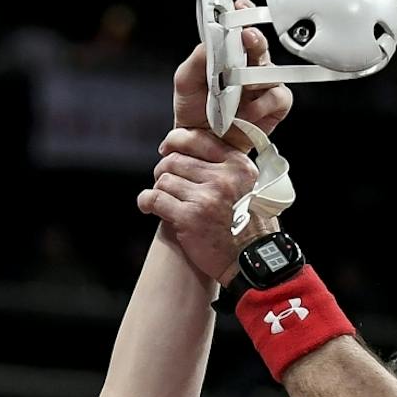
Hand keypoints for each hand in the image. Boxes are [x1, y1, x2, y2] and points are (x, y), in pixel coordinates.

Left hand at [138, 130, 265, 285]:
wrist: (249, 258)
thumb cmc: (246, 222)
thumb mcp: (247, 185)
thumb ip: (224, 166)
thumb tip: (189, 151)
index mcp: (237, 165)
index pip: (197, 138)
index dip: (175, 141)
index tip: (166, 149)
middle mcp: (223, 178)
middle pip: (175, 160)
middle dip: (163, 170)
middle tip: (164, 182)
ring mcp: (205, 197)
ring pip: (163, 180)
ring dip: (158, 189)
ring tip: (163, 199)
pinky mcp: (188, 217)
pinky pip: (155, 198)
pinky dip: (146, 201)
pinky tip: (148, 206)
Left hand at [172, 0, 292, 145]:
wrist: (198, 145)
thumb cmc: (195, 112)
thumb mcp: (186, 82)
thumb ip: (198, 60)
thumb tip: (211, 41)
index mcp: (231, 57)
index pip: (241, 30)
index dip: (243, 17)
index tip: (238, 9)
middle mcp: (250, 68)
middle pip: (260, 46)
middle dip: (254, 39)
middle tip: (246, 37)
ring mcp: (264, 87)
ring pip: (272, 70)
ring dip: (257, 73)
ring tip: (241, 81)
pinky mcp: (274, 107)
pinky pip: (278, 97)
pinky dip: (263, 103)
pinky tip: (247, 110)